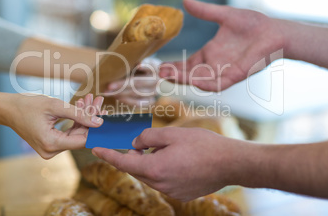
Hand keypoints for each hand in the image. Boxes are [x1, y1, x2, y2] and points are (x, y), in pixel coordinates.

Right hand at [7, 93, 105, 158]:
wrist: (7, 109)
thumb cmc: (28, 106)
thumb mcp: (56, 106)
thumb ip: (79, 115)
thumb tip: (99, 123)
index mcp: (51, 144)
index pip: (83, 140)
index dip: (95, 128)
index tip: (105, 114)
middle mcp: (51, 151)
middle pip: (80, 136)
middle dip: (90, 118)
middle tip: (98, 101)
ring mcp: (50, 149)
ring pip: (75, 134)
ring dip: (83, 117)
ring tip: (90, 100)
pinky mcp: (50, 144)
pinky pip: (67, 133)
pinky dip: (74, 121)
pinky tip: (80, 106)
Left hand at [92, 127, 251, 201]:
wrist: (230, 163)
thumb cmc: (203, 145)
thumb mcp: (172, 133)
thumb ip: (148, 137)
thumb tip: (136, 144)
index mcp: (155, 168)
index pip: (123, 163)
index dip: (108, 155)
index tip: (96, 149)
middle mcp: (161, 184)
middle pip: (138, 169)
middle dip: (135, 157)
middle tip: (141, 143)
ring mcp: (172, 191)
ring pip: (151, 175)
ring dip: (151, 162)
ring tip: (167, 149)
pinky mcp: (182, 193)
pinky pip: (164, 181)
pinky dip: (163, 170)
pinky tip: (178, 160)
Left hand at [104, 57, 160, 105]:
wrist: (151, 75)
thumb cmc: (139, 66)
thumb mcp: (138, 61)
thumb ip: (132, 62)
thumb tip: (122, 64)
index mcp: (154, 68)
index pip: (148, 68)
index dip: (143, 66)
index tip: (136, 66)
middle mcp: (157, 81)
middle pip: (139, 83)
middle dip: (122, 85)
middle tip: (108, 86)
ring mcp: (155, 92)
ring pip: (137, 94)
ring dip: (122, 94)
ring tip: (110, 93)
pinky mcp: (151, 101)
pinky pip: (139, 103)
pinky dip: (127, 101)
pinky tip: (117, 97)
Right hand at [159, 0, 284, 91]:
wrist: (274, 30)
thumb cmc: (253, 23)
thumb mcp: (223, 15)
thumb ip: (205, 11)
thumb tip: (185, 1)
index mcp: (210, 53)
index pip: (187, 63)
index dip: (174, 65)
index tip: (159, 65)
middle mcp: (214, 65)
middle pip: (189, 74)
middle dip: (174, 75)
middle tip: (158, 73)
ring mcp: (224, 72)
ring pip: (199, 80)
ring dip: (184, 80)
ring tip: (168, 76)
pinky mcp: (235, 75)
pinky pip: (218, 83)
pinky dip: (205, 83)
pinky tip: (193, 81)